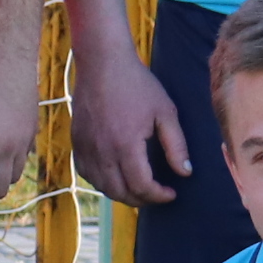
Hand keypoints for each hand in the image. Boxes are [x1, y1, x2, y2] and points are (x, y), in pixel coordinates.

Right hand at [69, 42, 191, 206]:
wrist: (102, 63)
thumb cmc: (137, 84)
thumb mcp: (165, 111)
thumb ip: (176, 145)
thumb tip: (185, 172)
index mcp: (126, 145)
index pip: (142, 186)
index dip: (159, 195)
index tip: (172, 193)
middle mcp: (102, 151)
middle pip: (120, 192)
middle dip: (142, 199)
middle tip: (157, 194)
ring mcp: (86, 147)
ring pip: (101, 186)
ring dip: (121, 193)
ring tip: (138, 188)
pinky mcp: (77, 141)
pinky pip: (86, 173)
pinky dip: (101, 181)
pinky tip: (115, 176)